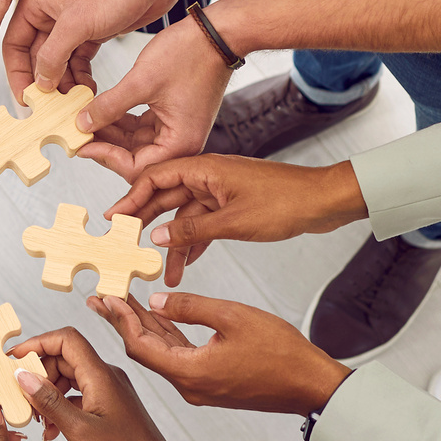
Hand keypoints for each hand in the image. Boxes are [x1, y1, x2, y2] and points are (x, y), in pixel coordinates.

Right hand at [1, 0, 191, 101]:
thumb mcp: (76, 25)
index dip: (17, 74)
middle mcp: (49, 13)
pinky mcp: (92, 31)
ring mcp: (71, 23)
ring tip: (73, 101)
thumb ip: (52, 56)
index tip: (26, 98)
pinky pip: (78, 61)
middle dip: (44, 82)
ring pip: (59, 62)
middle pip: (36, 57)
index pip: (14, 45)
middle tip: (50, 107)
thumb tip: (40, 82)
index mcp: (35, 3)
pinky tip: (87, 89)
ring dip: (64, 83)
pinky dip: (81, 76)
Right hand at [8, 327, 185, 440]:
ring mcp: (108, 389)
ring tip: (38, 421)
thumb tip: (23, 376)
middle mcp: (105, 375)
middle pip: (64, 358)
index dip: (37, 344)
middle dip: (39, 375)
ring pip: (69, 377)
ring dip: (48, 394)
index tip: (14, 360)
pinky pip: (78, 394)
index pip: (65, 339)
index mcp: (100, 375)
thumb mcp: (79, 430)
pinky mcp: (109, 403)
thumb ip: (49, 401)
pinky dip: (61, 406)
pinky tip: (52, 430)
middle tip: (22, 399)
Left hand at [69, 19, 234, 180]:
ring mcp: (176, 130)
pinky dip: (120, 123)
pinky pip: (140, 128)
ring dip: (110, 134)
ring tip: (84, 122)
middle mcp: (182, 142)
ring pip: (135, 144)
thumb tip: (82, 124)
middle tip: (78, 135)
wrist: (216, 32)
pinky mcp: (171, 117)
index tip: (82, 146)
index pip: (137, 168)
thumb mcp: (142, 81)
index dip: (107, 158)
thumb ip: (109, 106)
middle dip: (106, 147)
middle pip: (136, 160)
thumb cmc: (192, 54)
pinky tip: (100, 113)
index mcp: (182, 143)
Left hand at [93, 293, 350, 415]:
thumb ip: (190, 307)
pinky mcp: (212, 384)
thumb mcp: (233, 317)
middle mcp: (189, 386)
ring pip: (162, 355)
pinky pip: (180, 359)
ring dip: (144, 329)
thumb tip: (156, 300)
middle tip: (103, 298)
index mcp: (190, 372)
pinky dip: (167, 337)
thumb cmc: (282, 354)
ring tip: (123, 303)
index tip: (106, 297)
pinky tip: (159, 318)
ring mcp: (200, 388)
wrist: (312, 386)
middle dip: (124, 322)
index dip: (120, 320)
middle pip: (145, 351)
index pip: (140, 345)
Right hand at [109, 158, 368, 285]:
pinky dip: (195, 242)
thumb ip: (192, 229)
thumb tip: (157, 234)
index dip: (132, 197)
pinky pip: (205, 224)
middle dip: (147, 222)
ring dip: (174, 242)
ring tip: (163, 272)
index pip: (156, 177)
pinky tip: (186, 263)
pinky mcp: (234, 205)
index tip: (115, 218)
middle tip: (126, 244)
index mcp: (206, 169)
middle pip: (166, 196)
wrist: (325, 201)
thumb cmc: (286, 202)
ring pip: (186, 216)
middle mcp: (209, 176)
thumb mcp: (233, 221)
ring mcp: (222, 191)